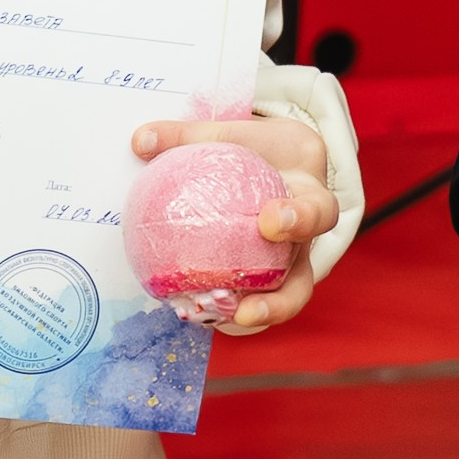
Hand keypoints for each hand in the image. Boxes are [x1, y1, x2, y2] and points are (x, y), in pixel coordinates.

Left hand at [130, 115, 338, 335]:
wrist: (278, 160)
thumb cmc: (255, 147)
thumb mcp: (231, 134)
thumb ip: (189, 136)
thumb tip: (140, 140)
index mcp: (309, 194)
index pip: (318, 210)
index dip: (299, 220)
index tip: (269, 223)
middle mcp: (306, 239)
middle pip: (306, 276)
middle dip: (282, 296)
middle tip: (247, 306)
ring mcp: (290, 265)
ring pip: (284, 301)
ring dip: (257, 317)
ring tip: (225, 325)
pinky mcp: (269, 281)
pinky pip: (254, 302)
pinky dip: (231, 312)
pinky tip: (202, 318)